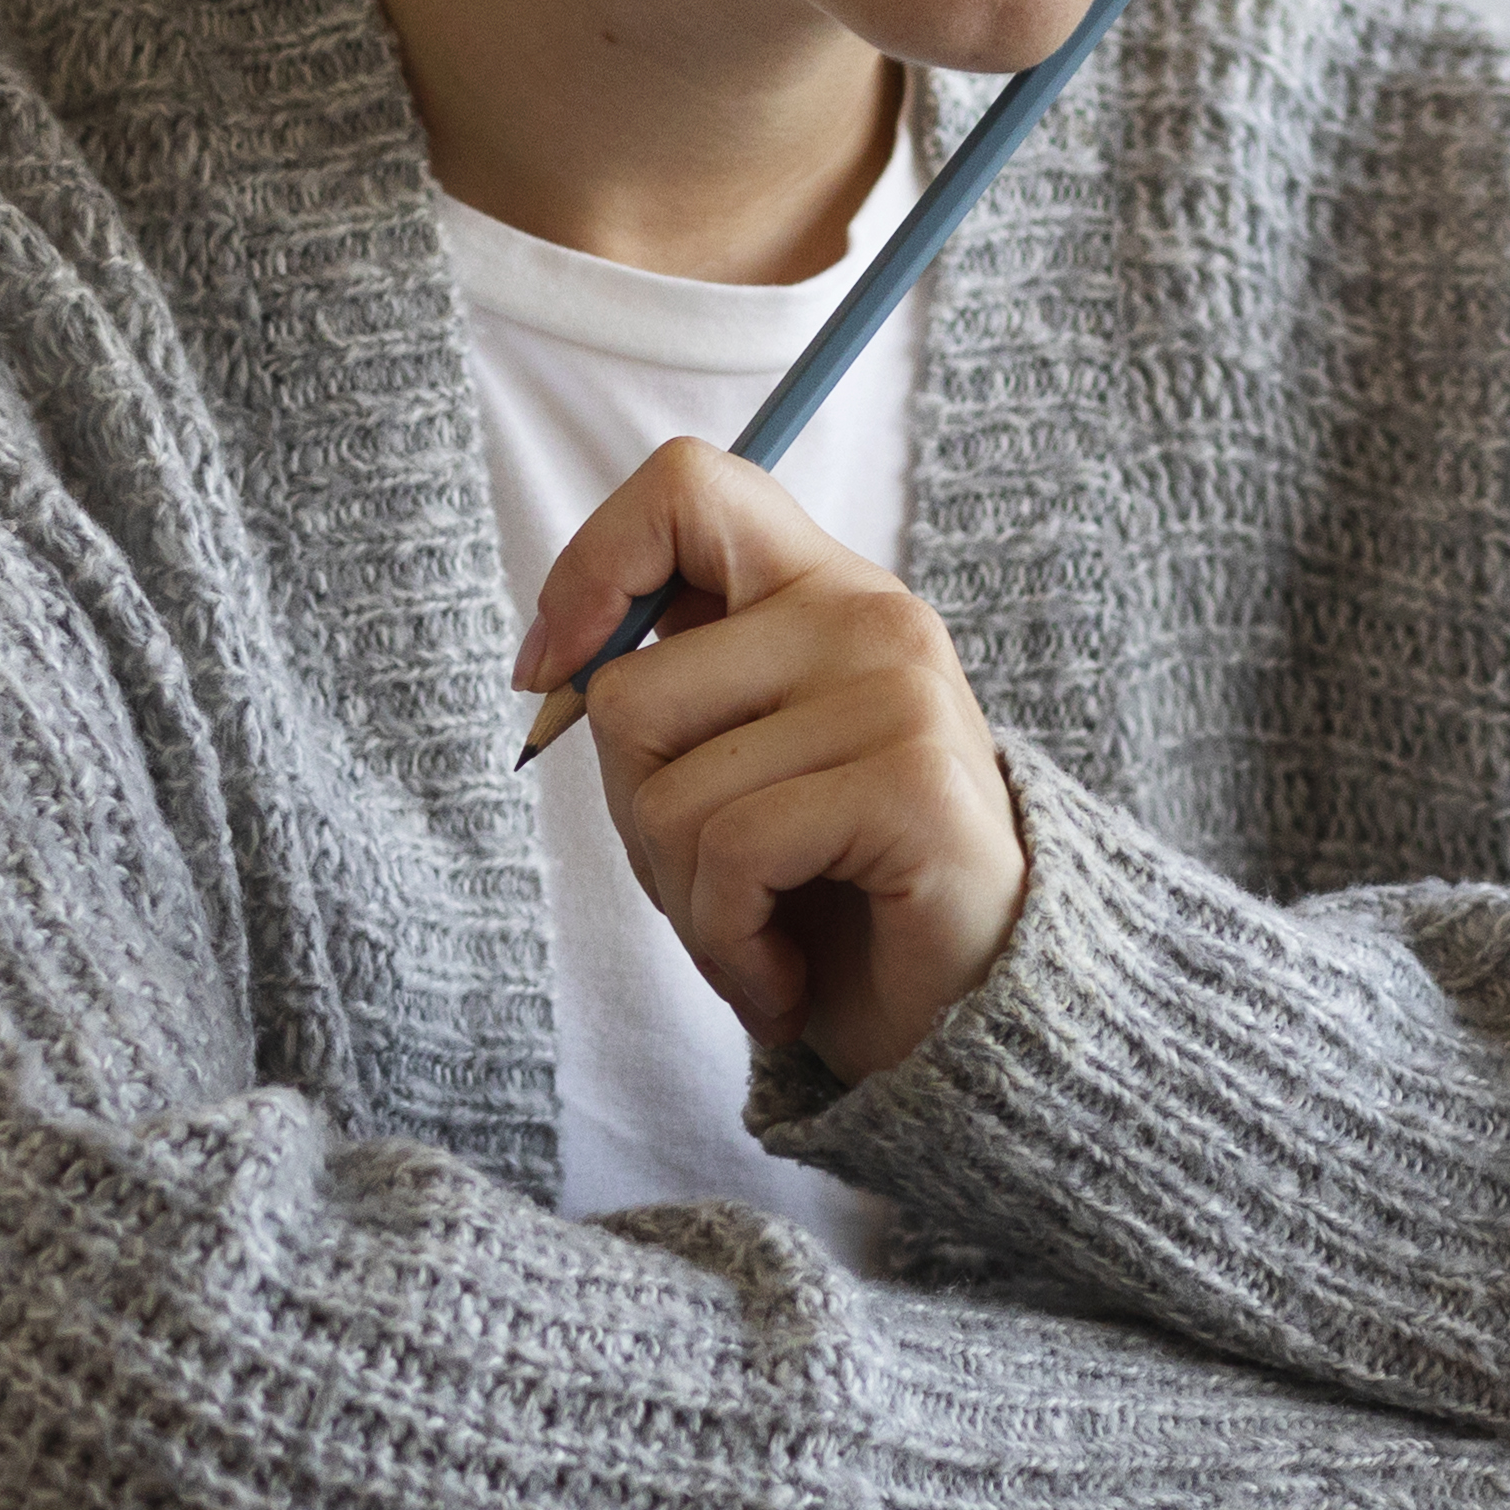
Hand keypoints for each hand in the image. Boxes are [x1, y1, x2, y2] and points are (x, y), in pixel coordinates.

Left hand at [518, 441, 1024, 1080]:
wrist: (958, 1024)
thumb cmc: (823, 895)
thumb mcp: (724, 770)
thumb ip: (660, 696)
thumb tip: (552, 668)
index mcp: (822, 589)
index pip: (688, 485)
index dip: (591, 567)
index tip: (551, 675)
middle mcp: (873, 616)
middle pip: (627, 690)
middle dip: (635, 820)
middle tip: (720, 883)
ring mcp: (903, 696)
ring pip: (668, 795)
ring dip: (689, 906)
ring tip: (763, 937)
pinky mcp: (915, 788)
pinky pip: (733, 856)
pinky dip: (732, 947)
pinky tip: (784, 975)